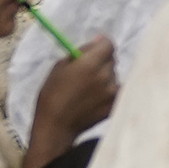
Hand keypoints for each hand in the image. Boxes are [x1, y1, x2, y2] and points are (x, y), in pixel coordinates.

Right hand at [18, 37, 119, 167]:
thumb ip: (81, 52)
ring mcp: (112, 92)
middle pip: (111, 60)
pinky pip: (116, 90)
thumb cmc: (52, 95)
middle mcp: (105, 76)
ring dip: (105, 77)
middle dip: (101, 61)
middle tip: (86, 72)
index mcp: (90, 64)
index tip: (94, 50)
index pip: (108, 45)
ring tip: (87, 89)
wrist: (55, 126)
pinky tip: (95, 98)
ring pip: (114, 75)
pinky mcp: (114, 104)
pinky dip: (108, 90)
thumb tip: (98, 41)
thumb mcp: (60, 67)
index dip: (101, 45)